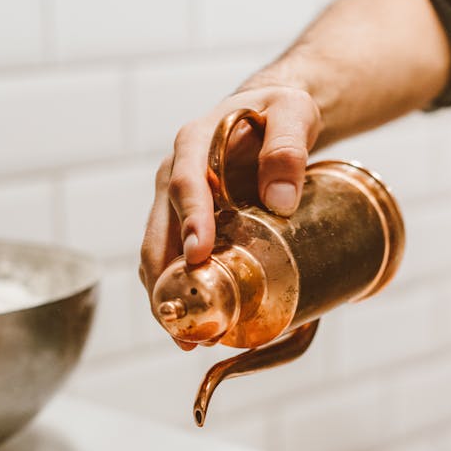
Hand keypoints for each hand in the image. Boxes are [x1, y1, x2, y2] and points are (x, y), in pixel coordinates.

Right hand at [139, 86, 320, 323]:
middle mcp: (175, 173)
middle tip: (186, 321)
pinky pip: (171, 259)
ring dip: (166, 295)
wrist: (271, 114)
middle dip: (166, 278)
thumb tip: (280, 202)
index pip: (185, 185)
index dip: (189, 221)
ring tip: (188, 339)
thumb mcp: (294, 114)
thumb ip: (288, 148)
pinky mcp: (185, 222)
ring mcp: (175, 201)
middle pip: (158, 230)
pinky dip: (177, 291)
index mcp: (196, 143)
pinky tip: (195, 325)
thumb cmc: (282, 112)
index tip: (198, 256)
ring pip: (157, 252)